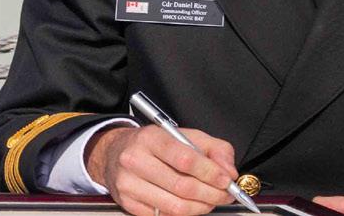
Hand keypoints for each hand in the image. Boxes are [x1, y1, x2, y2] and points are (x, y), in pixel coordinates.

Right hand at [88, 124, 238, 215]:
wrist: (114, 153)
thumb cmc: (153, 145)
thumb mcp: (185, 136)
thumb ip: (214, 149)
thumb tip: (228, 172)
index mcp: (150, 138)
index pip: (185, 159)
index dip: (211, 173)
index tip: (227, 180)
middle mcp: (135, 160)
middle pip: (182, 186)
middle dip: (212, 194)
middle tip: (225, 195)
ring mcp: (128, 183)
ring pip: (175, 206)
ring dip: (201, 207)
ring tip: (210, 201)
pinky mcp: (127, 202)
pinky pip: (164, 215)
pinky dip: (184, 213)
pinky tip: (190, 204)